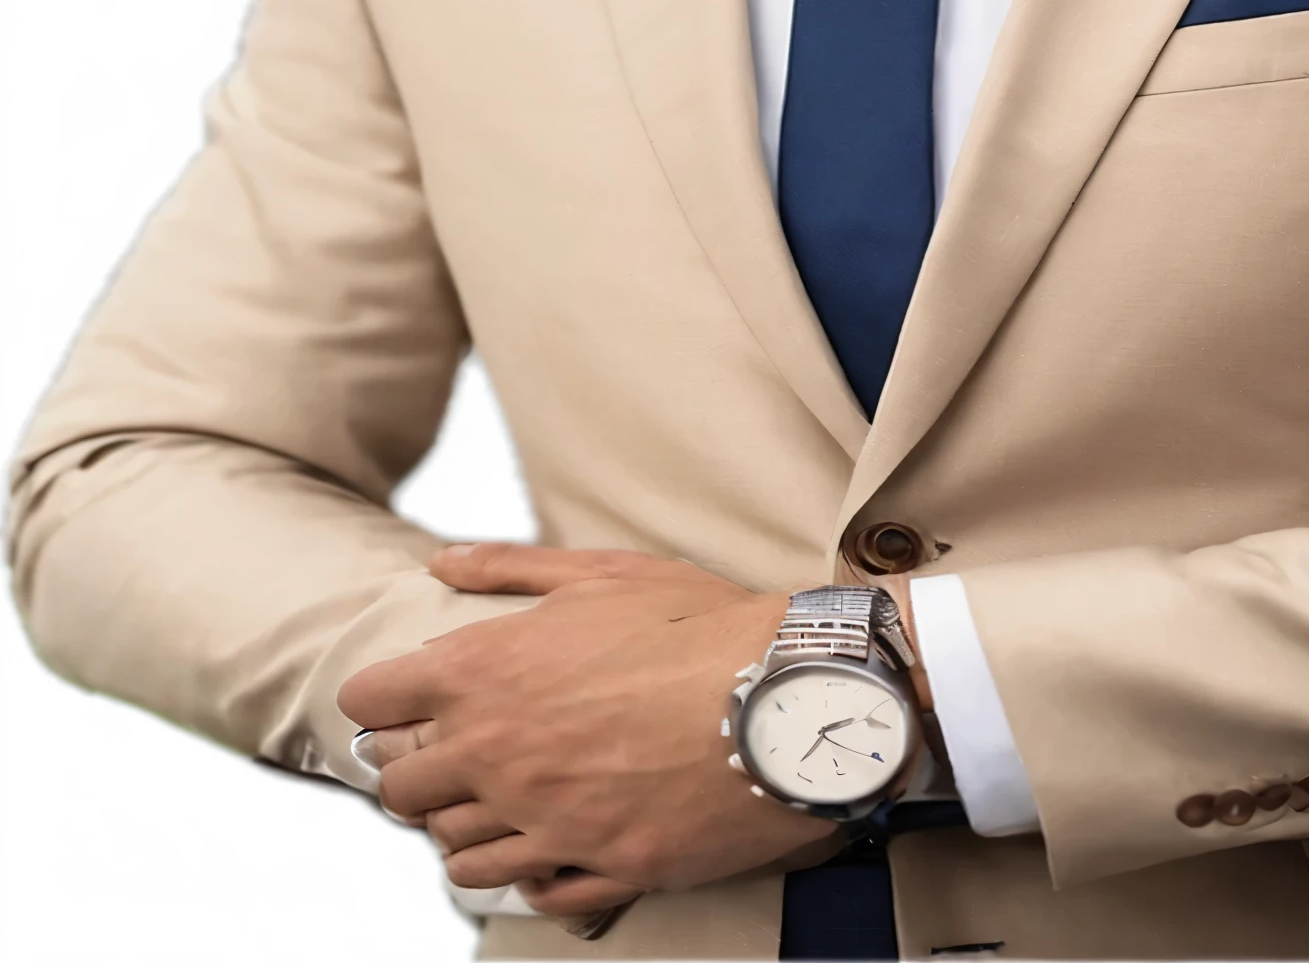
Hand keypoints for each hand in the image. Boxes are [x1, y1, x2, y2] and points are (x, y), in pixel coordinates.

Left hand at [337, 544, 836, 918]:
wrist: (789, 695)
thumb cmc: (701, 625)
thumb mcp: (607, 573)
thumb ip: (512, 567)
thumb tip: (441, 562)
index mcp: (487, 673)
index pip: (373, 701)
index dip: (386, 698)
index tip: (409, 699)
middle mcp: (498, 756)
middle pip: (398, 788)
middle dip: (414, 769)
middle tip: (457, 752)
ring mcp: (545, 823)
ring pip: (456, 854)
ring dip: (467, 827)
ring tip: (507, 800)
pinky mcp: (599, 868)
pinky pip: (531, 892)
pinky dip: (530, 871)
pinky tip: (554, 841)